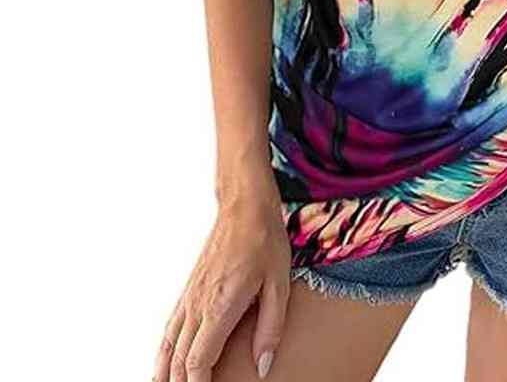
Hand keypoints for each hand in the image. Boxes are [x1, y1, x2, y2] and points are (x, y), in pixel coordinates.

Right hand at [153, 184, 290, 381]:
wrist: (244, 207)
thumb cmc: (265, 242)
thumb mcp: (279, 284)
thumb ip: (271, 328)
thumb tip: (262, 366)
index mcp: (220, 306)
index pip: (198, 361)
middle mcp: (198, 305)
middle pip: (179, 360)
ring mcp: (189, 297)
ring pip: (168, 346)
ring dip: (164, 373)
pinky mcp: (189, 289)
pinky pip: (169, 329)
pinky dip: (163, 352)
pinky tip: (163, 363)